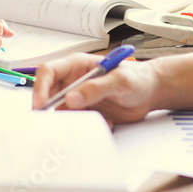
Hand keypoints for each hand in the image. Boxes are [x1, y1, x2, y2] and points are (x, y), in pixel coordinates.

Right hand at [31, 52, 157, 123]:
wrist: (151, 93)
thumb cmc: (137, 78)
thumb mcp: (118, 81)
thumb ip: (95, 88)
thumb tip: (71, 98)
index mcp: (77, 65)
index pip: (49, 72)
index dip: (41, 86)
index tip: (41, 103)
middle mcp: (73, 81)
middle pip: (49, 94)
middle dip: (49, 109)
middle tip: (54, 123)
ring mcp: (78, 97)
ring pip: (61, 111)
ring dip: (73, 120)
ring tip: (96, 119)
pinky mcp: (85, 111)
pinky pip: (76, 122)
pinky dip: (86, 126)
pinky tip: (107, 121)